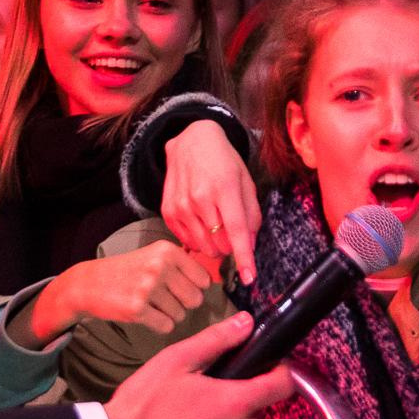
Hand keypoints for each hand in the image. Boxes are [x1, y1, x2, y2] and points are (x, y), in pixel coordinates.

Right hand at [27, 242, 218, 343]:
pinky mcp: (137, 309)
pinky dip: (159, 325)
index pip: (204, 279)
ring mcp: (148, 288)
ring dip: (169, 314)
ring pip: (181, 315)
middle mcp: (160, 266)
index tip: (178, 287)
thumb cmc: (127, 271)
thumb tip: (214, 280)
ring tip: (150, 304)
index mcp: (168, 251)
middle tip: (163, 298)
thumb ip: (183, 264)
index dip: (194, 287)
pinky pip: (166, 326)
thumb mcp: (155, 256)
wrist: (89, 283)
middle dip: (183, 303)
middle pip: (195, 299)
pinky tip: (145, 314)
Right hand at [105, 312, 293, 418]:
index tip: (270, 368)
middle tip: (200, 395)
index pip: (282, 386)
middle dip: (234, 401)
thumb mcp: (175, 361)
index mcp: (234, 403)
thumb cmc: (141, 405)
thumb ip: (216, 340)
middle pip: (252, 412)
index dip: (280, 373)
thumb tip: (246, 323)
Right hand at [162, 119, 262, 282]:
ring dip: (215, 245)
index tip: (249, 277)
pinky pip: (186, 241)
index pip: (237, 231)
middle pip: (220, 244)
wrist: (190, 141)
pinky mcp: (168, 211)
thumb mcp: (245, 180)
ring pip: (203, 246)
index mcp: (224, 188)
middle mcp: (200, 198)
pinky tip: (201, 223)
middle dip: (231, 247)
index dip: (245, 258)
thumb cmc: (223, 160)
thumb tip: (250, 244)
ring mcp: (181, 206)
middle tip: (232, 231)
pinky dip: (198, 240)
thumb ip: (251, 213)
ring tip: (216, 225)